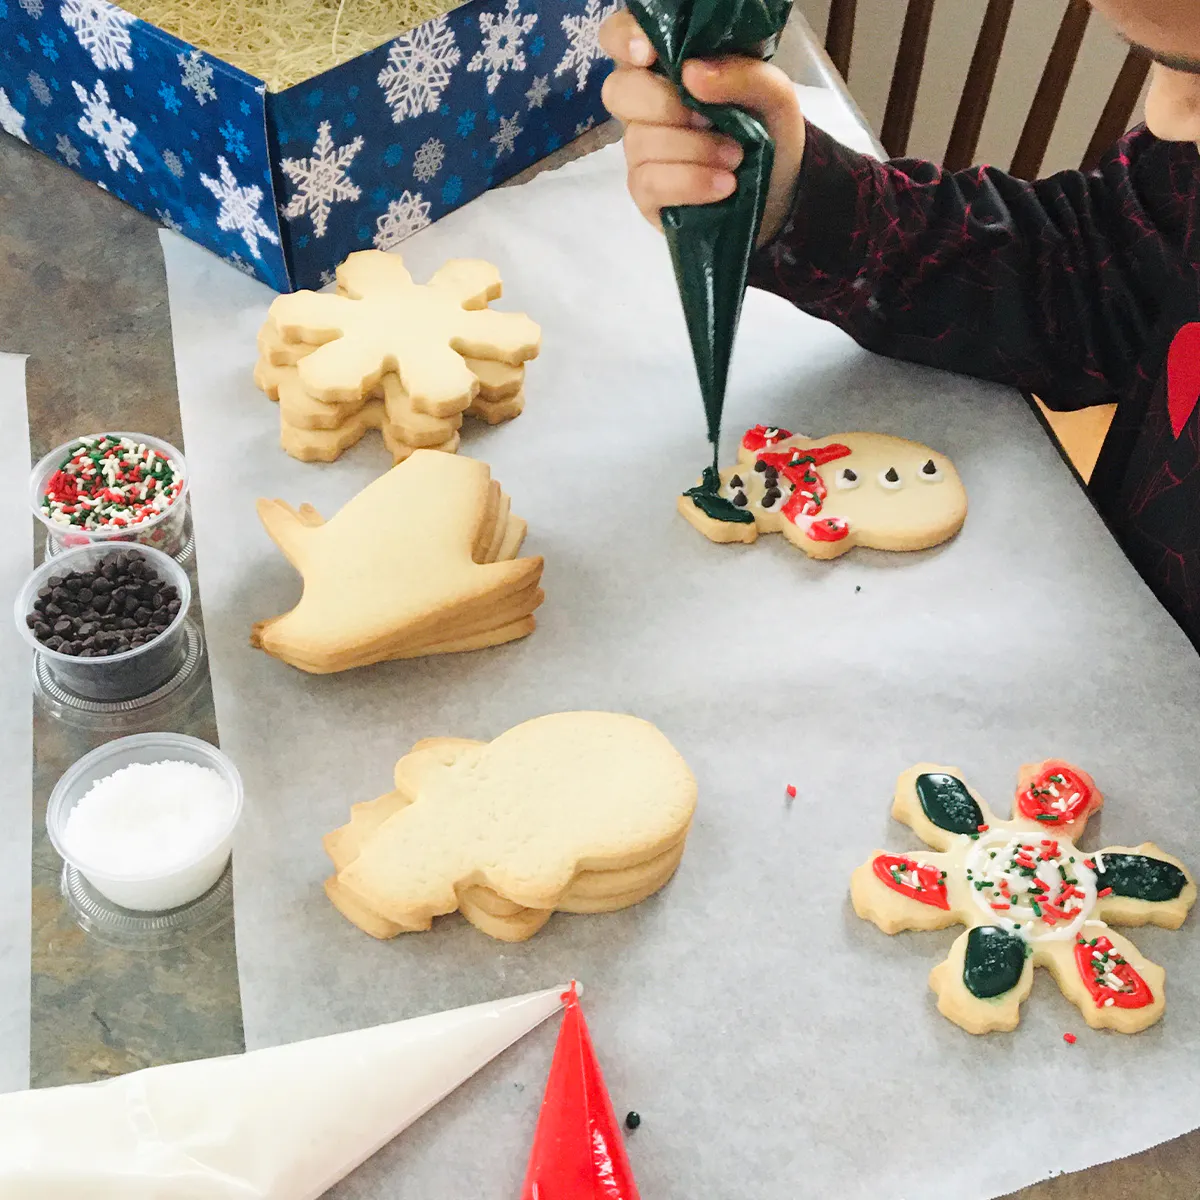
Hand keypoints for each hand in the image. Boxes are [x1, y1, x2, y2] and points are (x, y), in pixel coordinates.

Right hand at [599, 8, 805, 245]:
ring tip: (735, 157)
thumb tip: (692, 74)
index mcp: (665, 66)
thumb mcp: (772, 93)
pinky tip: (724, 185)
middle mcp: (643, 104)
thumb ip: (742, 74)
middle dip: (664, 104)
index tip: (649, 54)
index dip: (624, 39)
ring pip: (640, 141)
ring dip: (695, 149)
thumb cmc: (766, 128)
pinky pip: (650, 182)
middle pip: (618, 91)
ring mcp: (640, 150)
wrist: (779, 187)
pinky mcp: (645, 192)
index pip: (617, 37)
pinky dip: (692, 182)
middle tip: (709, 118)